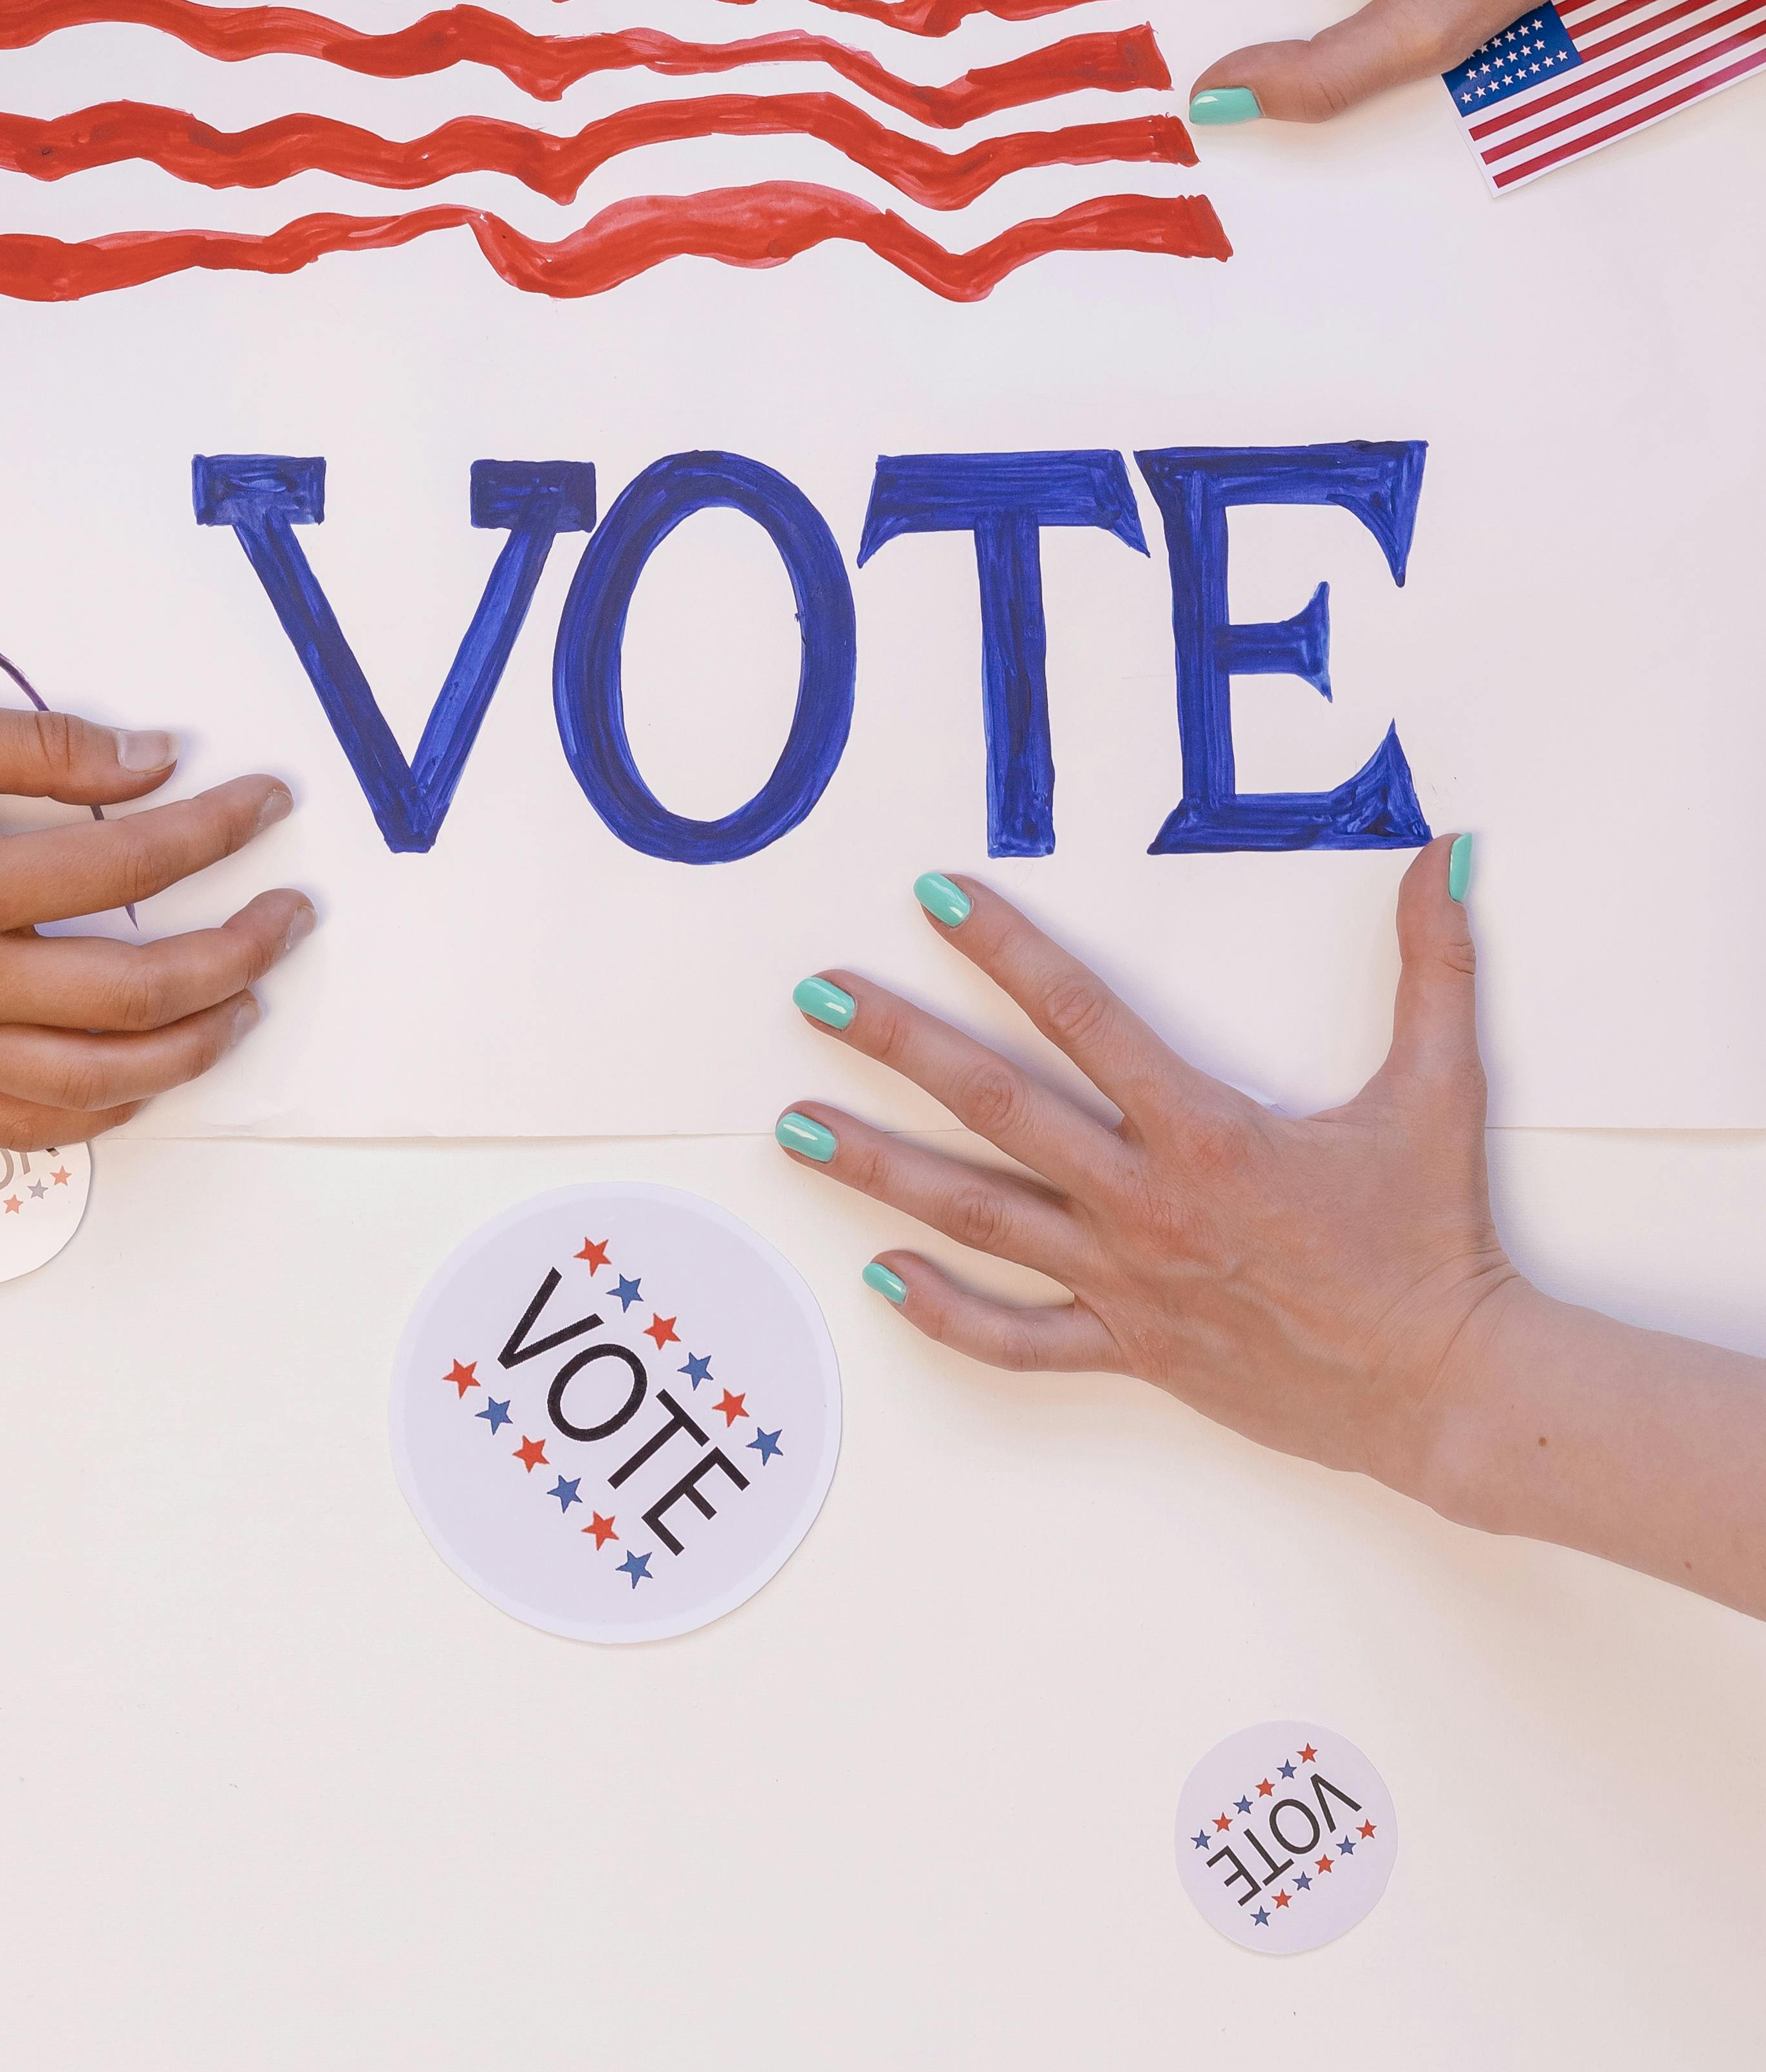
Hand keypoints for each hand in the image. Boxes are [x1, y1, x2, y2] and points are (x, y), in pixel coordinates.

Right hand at [0, 704, 308, 1139]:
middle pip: (138, 995)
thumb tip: (153, 758)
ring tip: (243, 1000)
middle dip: (239, 951)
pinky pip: (23, 1125)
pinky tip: (141, 1074)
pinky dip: (102, 1109)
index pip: (125, 859)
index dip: (217, 829)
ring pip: (95, 1085)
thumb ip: (31, 747)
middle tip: (291, 914)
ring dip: (192, 1047)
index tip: (267, 800)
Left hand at [776, 846, 1765, 1611]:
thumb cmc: (1434, 1238)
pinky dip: (945, 1314)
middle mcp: (1146, 1202)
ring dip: (878, 1170)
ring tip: (794, 1128)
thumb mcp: (1441, 1087)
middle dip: (897, 1046)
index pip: (1081, 1018)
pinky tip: (879, 1277)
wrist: (1445, 1388)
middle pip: (995, 1108)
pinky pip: (1018, 1340)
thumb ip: (1434, 963)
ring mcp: (1128, 1282)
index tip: (934, 900)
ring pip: (977, 1219)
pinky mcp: (1132, 1352)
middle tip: (816, 997)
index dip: (1006, 951)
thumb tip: (1445, 852)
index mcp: (1206, 1132)